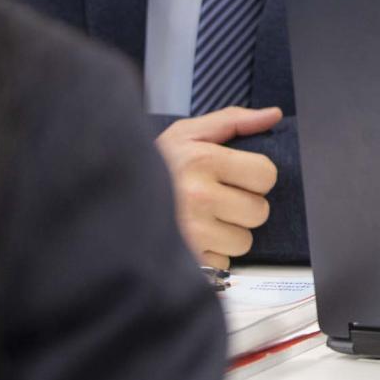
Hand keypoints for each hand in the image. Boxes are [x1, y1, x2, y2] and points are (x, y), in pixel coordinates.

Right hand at [155, 106, 281, 268]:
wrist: (106, 199)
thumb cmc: (151, 166)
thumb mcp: (186, 133)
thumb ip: (233, 121)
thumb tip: (273, 115)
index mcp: (203, 161)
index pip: (266, 175)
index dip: (256, 176)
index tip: (236, 176)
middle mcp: (198, 197)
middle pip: (259, 212)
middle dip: (243, 206)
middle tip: (216, 199)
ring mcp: (191, 233)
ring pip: (243, 242)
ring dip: (228, 234)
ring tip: (201, 219)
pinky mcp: (185, 261)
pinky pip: (222, 264)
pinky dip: (211, 255)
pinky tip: (191, 239)